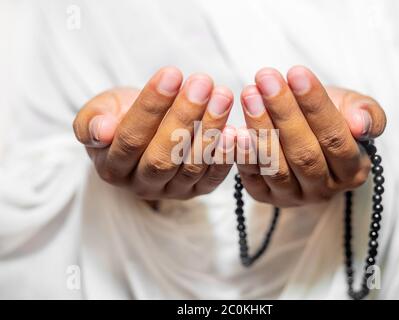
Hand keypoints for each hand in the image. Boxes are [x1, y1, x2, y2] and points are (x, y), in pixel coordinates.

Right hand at [73, 67, 235, 200]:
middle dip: (185, 117)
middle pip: (163, 157)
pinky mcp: (196, 191)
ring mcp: (171, 191)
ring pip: (191, 167)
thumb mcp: (99, 111)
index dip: (151, 107)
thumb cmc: (120, 116)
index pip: (130, 138)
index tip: (171, 73)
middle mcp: (141, 185)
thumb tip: (101, 131)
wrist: (143, 130)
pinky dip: (226, 156)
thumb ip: (91, 121)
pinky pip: (212, 179)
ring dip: (210, 131)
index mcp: (112, 167)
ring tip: (222, 97)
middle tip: (202, 83)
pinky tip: (236, 130)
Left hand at [237, 66, 386, 206]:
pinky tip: (233, 129)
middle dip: (283, 112)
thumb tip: (361, 125)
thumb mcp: (354, 109)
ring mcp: (293, 196)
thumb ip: (367, 114)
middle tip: (265, 79)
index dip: (316, 106)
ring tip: (249, 95)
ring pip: (276, 167)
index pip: (335, 138)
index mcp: (353, 170)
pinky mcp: (265, 196)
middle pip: (304, 153)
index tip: (296, 73)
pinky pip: (252, 178)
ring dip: (261, 129)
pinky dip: (242, 155)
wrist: (307, 133)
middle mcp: (324, 190)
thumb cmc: (333, 117)